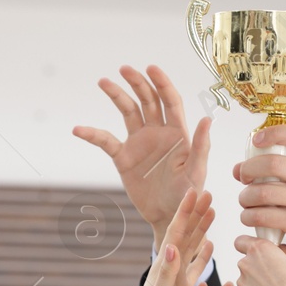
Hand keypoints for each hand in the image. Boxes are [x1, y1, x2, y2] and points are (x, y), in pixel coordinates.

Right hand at [74, 65, 211, 232]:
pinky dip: (92, 134)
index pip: (170, 101)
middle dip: (138, 83)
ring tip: (104, 82)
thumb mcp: (196, 172)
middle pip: (148, 100)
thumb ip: (200, 146)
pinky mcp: (124, 157)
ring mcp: (140, 143)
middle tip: (124, 69)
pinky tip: (79, 130)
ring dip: (117, 96)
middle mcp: (158, 133)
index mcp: (178, 134)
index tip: (151, 68)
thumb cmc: (188, 195)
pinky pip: (106, 141)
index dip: (162, 83)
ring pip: (128, 112)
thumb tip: (207, 119)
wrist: (169, 217)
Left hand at [233, 235, 285, 285]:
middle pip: (246, 262)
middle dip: (256, 267)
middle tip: (273, 276)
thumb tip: (279, 250)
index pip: (241, 241)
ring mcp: (242, 283)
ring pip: (246, 280)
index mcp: (259, 250)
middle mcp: (246, 264)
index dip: (248, 246)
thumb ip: (283, 251)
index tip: (256, 252)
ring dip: (256, 284)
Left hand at [235, 124, 285, 285]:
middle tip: (242, 177)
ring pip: (262, 191)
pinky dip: (248, 216)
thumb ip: (278, 172)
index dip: (274, 132)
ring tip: (244, 202)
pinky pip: (262, 214)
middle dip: (248, 169)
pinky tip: (249, 217)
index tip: (257, 140)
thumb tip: (239, 168)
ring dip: (245, 197)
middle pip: (272, 162)